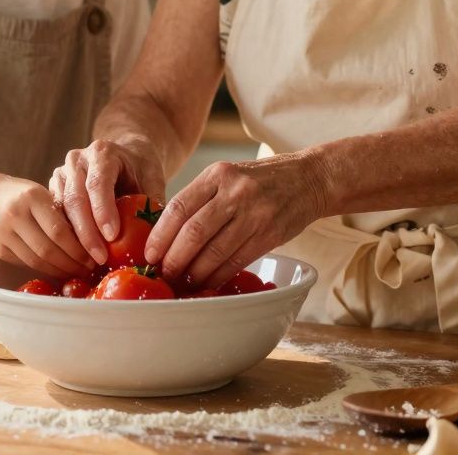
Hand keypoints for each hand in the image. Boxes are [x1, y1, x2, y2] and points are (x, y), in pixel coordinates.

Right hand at [0, 176, 93, 279]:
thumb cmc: (20, 194)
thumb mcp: (40, 194)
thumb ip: (60, 212)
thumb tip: (92, 239)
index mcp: (32, 197)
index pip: (60, 230)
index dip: (80, 248)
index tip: (97, 254)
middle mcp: (15, 215)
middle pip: (49, 249)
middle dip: (73, 263)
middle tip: (90, 267)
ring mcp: (4, 234)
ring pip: (38, 261)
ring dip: (61, 270)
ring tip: (78, 271)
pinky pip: (27, 264)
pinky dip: (46, 269)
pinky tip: (59, 270)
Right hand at [49, 137, 165, 265]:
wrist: (124, 153)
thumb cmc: (140, 168)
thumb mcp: (153, 179)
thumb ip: (153, 204)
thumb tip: (154, 239)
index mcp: (102, 153)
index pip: (97, 183)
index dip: (103, 211)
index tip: (112, 236)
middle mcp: (77, 160)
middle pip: (75, 198)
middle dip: (87, 232)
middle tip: (100, 259)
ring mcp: (62, 174)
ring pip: (61, 210)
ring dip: (73, 239)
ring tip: (88, 263)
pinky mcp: (53, 189)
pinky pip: (54, 216)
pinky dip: (65, 238)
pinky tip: (77, 257)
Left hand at [145, 152, 327, 289]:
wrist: (308, 179)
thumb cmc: (258, 181)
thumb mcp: (227, 176)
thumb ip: (200, 199)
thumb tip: (165, 235)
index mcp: (217, 175)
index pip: (179, 207)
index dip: (160, 234)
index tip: (149, 253)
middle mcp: (235, 192)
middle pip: (194, 232)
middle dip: (174, 258)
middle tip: (163, 272)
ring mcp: (255, 213)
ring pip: (215, 251)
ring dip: (195, 272)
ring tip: (183, 281)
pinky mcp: (270, 234)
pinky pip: (237, 261)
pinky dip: (218, 275)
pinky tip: (207, 282)